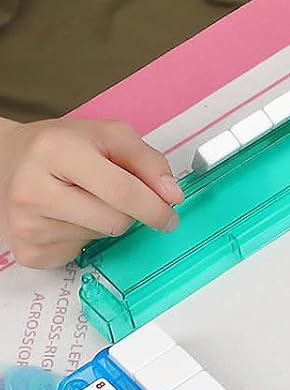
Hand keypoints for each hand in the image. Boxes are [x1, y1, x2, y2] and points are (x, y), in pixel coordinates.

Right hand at [0, 117, 181, 268]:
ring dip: (103, 222)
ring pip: (100, 237)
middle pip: (116, 222)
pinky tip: (65, 217)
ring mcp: (26, 225)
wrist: (3, 161)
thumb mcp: (106, 136)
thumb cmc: (58, 148)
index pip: (121, 191)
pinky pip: (80, 252)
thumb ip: (147, 161)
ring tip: (79, 199)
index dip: (155, 207)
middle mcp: (34, 190)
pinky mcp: (28, 251)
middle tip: (113, 195)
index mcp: (56, 151)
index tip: (170, 213)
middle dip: (129, 212)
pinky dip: (83, 237)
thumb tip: (172, 195)